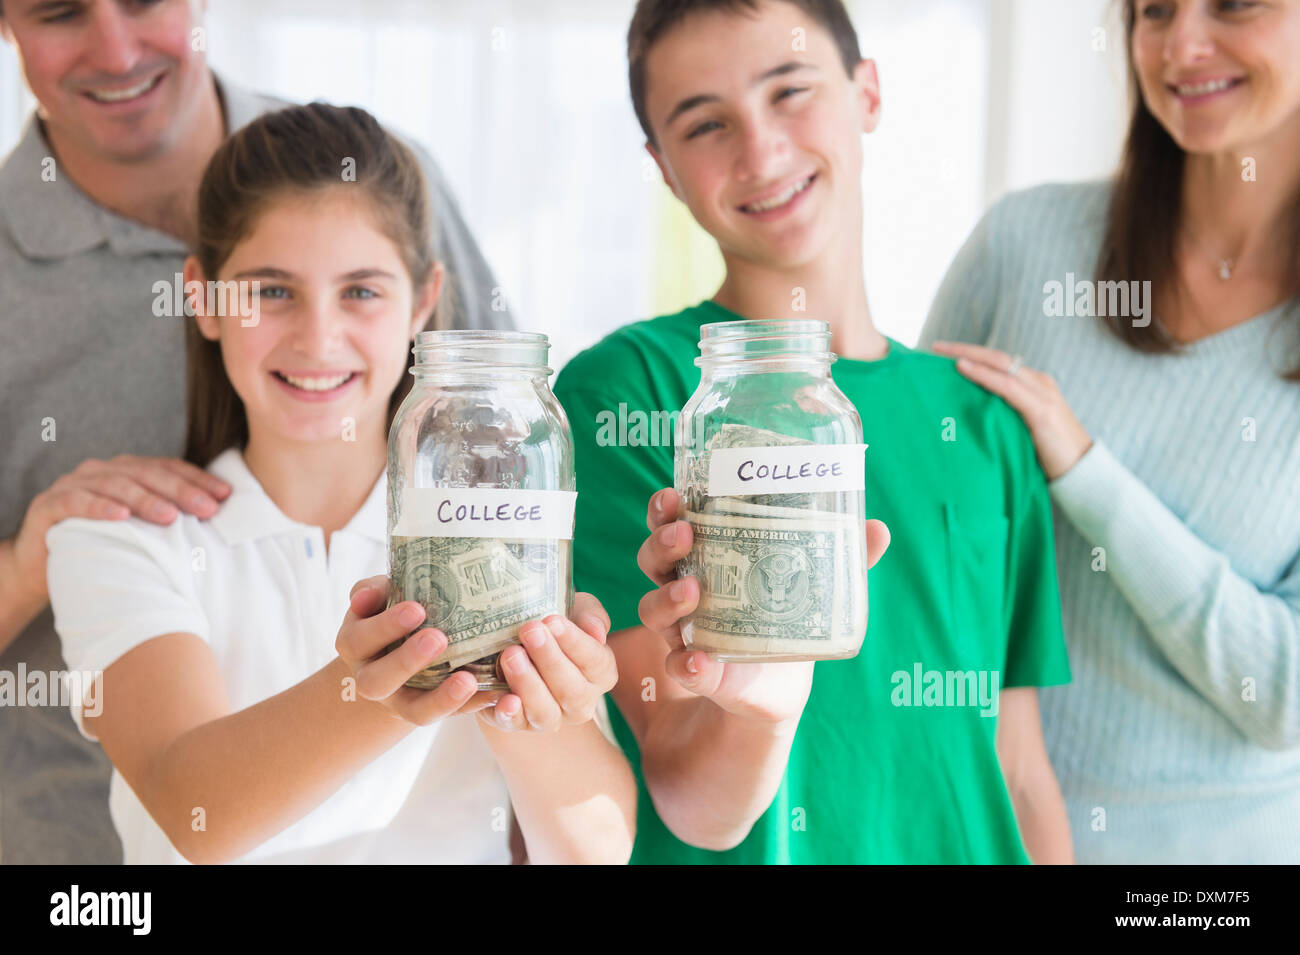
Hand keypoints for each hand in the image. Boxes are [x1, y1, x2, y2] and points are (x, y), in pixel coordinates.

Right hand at [12, 454, 231, 603]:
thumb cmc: (103, 547)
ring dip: (145, 499)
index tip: (226, 496)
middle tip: (208, 509)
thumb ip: (170, 519)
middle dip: (181, 490)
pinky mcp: (49, 504)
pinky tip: (120, 516)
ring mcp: (74, 484)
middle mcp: (102, 471)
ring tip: (170, 516)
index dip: (197, 479)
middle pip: (147, 474)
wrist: (45, 567)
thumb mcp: (141, 532)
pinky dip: (98, 506)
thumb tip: (219, 521)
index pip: (168, 468)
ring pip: (116, 484)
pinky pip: (76, 501)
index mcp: (127, 471)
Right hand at [336, 576, 497, 724]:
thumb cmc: (392, 612)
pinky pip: (452, 717)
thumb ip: (374, 590)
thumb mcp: (381, 597)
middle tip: (438, 638)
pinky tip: (496, 692)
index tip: (417, 609)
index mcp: (356, 646)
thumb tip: (364, 598)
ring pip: (415, 712)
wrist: (401, 651)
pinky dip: (474, 705)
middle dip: (407, 661)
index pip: (360, 639)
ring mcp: (400, 702)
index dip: (385, 627)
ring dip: (442, 698)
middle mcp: (371, 679)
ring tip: (467, 679)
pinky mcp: (430, 713)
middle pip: (378, 682)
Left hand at [478, 592, 616, 733]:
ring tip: (511, 655)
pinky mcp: (520, 724)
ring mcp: (552, 717)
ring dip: (528, 683)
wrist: (520, 643)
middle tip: (529, 631)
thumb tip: (596, 632)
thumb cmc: (554, 626)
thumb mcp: (576, 611)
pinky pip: (516, 724)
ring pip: (546, 712)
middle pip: (572, 689)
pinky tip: (505, 699)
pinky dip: (510, 714)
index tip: (553, 620)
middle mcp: (582, 702)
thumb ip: (591, 616)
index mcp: (601, 673)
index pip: (595, 661)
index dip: (575, 642)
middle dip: (549, 659)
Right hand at [637, 488, 890, 723]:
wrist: (782, 688)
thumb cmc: (784, 618)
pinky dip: (685, 663)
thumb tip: (877, 529)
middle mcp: (683, 589)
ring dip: (667, 597)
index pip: (671, 523)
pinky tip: (696, 661)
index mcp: (705, 557)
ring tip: (691, 591)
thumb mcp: (809, 585)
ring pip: (653, 608)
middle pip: (653, 558)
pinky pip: (679, 666)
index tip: (671, 495)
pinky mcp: (695, 671)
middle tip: (684, 534)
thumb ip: (838, 558)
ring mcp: (683, 631)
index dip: (663, 509)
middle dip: (661, 543)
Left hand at [930, 342, 1092, 480]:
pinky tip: (963, 369)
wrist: (1082, 472)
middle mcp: (1039, 383)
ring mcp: (1042, 393)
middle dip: (965, 349)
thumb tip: (971, 415)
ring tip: (942, 354)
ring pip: (1001, 365)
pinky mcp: (1041, 409)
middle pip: (997, 357)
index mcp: (1035, 386)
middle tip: (936, 346)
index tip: (945, 353)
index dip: (974, 355)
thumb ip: (1004, 416)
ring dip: (970, 356)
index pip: (1000, 363)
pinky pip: (1007, 386)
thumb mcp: (1022, 430)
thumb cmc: (1049, 456)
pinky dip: (983, 375)